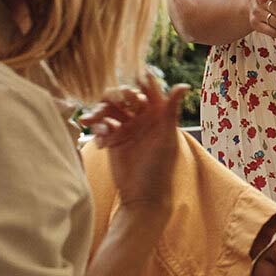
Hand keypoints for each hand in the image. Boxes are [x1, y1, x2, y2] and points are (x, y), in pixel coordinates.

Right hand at [79, 69, 190, 205]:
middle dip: (114, 97)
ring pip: (109, 109)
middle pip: (123, 96)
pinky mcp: (112, 138)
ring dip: (98, 112)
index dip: (141, 82)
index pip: (148, 89)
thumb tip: (186, 84)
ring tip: (90, 120)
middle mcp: (141, 116)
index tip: (134, 78)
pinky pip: (101, 126)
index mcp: (157, 112)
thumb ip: (171, 110)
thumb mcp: (166, 138)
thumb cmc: (160, 168)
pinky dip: (98, 130)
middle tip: (108, 102)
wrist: (141, 197)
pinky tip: (101, 143)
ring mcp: (125, 126)